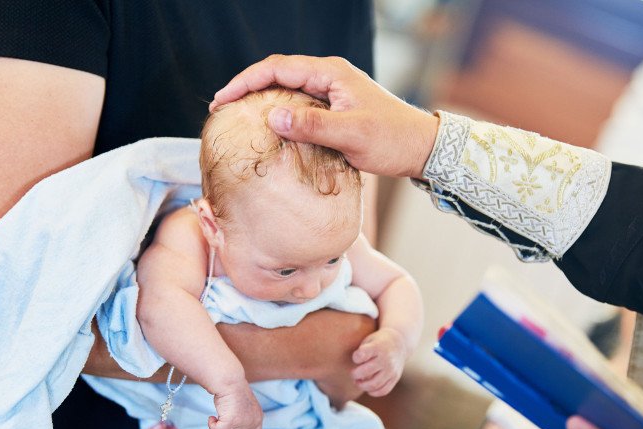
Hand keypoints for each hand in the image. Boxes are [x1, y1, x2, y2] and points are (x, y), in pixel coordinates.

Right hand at [209, 379, 263, 428]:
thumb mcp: (245, 407)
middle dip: (230, 428)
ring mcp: (243, 423)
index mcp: (258, 417)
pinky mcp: (231, 423)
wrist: (230, 381)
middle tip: (225, 414)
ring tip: (222, 410)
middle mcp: (253, 422)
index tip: (234, 428)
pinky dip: (212, 425)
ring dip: (221, 424)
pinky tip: (211, 417)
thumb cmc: (234, 390)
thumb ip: (244, 418)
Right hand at [210, 54, 439, 178]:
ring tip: (239, 118)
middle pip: (278, 74)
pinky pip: (300, 104)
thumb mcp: (351, 135)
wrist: (420, 146)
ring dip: (262, 101)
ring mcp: (332, 91)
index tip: (222, 100)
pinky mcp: (335, 107)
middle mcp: (329, 76)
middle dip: (248, 89)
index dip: (245, 81)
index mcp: (330, 73)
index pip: (277, 68)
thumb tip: (272, 116)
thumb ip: (312, 125)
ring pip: (287, 89)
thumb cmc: (391, 139)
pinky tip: (270, 129)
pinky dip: (280, 113)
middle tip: (222, 109)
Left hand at [351, 327, 407, 396]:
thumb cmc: (378, 342)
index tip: (356, 357)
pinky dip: (373, 392)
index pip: (361, 355)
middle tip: (353, 373)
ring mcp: (391, 370)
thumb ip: (361, 354)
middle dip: (355, 375)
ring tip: (359, 381)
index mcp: (377, 347)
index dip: (355, 358)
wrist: (400, 343)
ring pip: (374, 384)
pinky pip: (383, 390)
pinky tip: (368, 388)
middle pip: (366, 371)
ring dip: (362, 386)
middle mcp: (386, 359)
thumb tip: (356, 373)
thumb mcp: (369, 340)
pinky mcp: (395, 378)